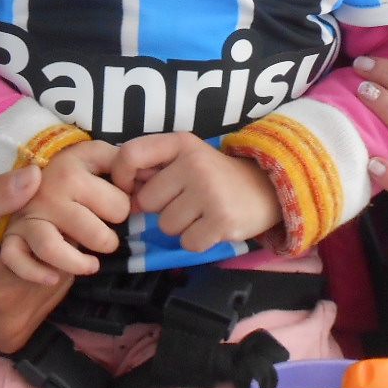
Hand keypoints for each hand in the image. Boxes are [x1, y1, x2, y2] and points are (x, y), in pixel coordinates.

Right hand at [0, 141, 129, 284]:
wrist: (22, 179)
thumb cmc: (69, 170)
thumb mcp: (92, 156)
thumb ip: (120, 161)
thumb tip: (149, 177)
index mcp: (71, 168)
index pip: (118, 205)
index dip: (123, 210)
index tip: (117, 209)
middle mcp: (48, 192)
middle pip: (94, 234)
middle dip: (107, 241)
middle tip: (106, 239)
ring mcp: (28, 216)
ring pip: (54, 249)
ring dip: (78, 264)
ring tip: (92, 264)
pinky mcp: (12, 237)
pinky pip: (17, 260)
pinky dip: (36, 273)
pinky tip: (54, 277)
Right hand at [0, 164, 70, 351]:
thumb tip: (36, 174)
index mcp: (2, 293)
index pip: (57, 256)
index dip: (53, 230)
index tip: (37, 215)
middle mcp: (13, 323)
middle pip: (60, 275)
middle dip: (53, 248)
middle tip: (31, 228)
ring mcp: (14, 334)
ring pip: (55, 289)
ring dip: (48, 264)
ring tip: (25, 245)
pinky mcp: (12, 339)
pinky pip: (42, 303)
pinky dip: (38, 281)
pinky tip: (20, 265)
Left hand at [110, 132, 282, 252]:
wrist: (266, 189)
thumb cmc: (215, 176)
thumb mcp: (187, 158)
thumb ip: (154, 167)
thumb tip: (124, 191)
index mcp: (181, 144)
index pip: (131, 154)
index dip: (122, 176)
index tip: (131, 188)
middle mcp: (195, 164)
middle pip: (147, 201)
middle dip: (161, 208)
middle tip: (186, 201)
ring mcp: (210, 193)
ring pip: (166, 226)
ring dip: (180, 226)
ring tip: (201, 213)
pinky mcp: (222, 221)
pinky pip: (187, 243)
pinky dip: (196, 241)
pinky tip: (211, 226)